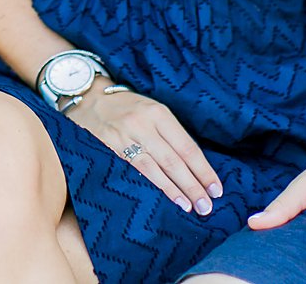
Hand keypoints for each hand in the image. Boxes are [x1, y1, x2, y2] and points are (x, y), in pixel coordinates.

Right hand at [65, 86, 221, 215]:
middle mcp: (143, 124)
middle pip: (173, 161)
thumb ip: (170, 134)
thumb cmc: (127, 107)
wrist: (89, 98)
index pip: (187, 147)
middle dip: (193, 185)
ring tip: (189, 207)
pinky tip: (161, 199)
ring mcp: (124, 137)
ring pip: (155, 169)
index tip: (216, 189)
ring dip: (174, 191)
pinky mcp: (109, 149)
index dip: (203, 170)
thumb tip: (196, 167)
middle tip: (206, 206)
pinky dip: (151, 187)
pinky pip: (134, 171)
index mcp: (158, 113)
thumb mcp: (152, 110)